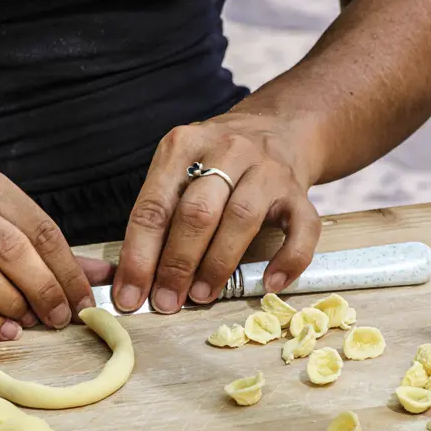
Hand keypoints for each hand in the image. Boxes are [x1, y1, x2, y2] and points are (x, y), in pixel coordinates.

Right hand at [0, 162, 95, 339]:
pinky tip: (5, 330)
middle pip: (12, 249)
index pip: (39, 227)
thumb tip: (104, 274)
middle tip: (62, 316)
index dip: (69, 269)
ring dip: (14, 304)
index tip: (85, 299)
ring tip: (32, 321)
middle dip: (45, 288)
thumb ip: (48, 246)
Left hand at [112, 113, 321, 313]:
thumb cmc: (218, 161)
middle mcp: (227, 151)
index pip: (153, 206)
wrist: (279, 128)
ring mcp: (267, 170)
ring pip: (241, 218)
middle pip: (197, 212)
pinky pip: (301, 229)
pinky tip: (270, 283)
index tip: (130, 296)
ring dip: (218, 264)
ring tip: (203, 296)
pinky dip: (288, 260)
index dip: (139, 257)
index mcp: (183, 145)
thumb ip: (162, 213)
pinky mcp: (299, 192)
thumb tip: (139, 279)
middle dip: (177, 264)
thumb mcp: (181, 167)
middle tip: (167, 302)